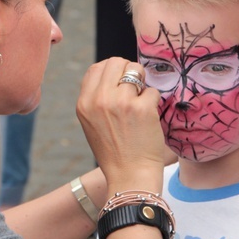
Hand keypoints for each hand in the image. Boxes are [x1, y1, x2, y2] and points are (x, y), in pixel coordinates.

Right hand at [76, 57, 164, 191]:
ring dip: (143, 84)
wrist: (129, 177)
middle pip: (116, 62)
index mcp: (84, 103)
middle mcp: (100, 100)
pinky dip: (154, 102)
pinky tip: (150, 118)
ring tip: (142, 102)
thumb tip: (114, 76)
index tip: (121, 81)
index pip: (96, 67)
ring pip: (136, 70)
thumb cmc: (113, 152)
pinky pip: (152, 90)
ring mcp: (121, 102)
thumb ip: (97, 99)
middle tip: (136, 87)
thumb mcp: (91, 124)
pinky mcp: (143, 108)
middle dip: (129, 70)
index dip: (112, 70)